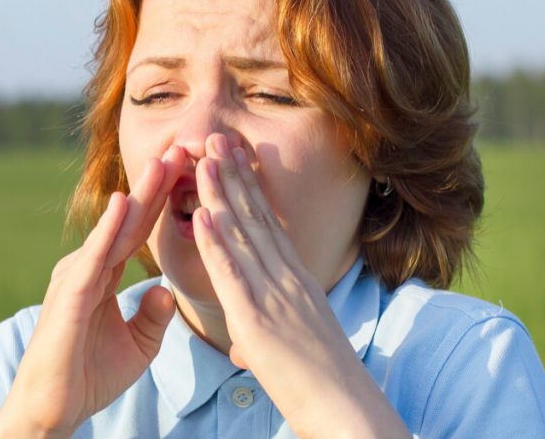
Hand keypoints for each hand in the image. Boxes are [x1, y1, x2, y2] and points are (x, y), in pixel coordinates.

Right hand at [0, 146, 184, 437]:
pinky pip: (95, 257)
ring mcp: (77, 278)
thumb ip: (153, 317)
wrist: (53, 409)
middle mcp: (89, 268)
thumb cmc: (88, 377)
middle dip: (156, 185)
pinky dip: (109, 229)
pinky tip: (124, 203)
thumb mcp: (138, 346)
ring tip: (163, 162)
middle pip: (129, 220)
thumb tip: (168, 292)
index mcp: (104, 275)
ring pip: (114, 230)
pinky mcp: (71, 295)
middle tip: (182, 148)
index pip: (139, 230)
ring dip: (139, 196)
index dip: (163, 201)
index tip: (188, 171)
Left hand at [191, 133, 408, 438]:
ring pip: (242, 235)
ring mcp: (274, 295)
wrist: (344, 407)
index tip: (236, 156)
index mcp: (297, 279)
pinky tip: (200, 216)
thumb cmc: (320, 382)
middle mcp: (287, 278)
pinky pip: (232, 274)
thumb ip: (264, 335)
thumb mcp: (293, 346)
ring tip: (203, 159)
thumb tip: (242, 344)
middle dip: (233, 175)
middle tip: (216, 138)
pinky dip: (215, 243)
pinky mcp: (257, 320)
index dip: (250, 187)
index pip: (270, 223)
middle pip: (256, 217)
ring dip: (219, 194)